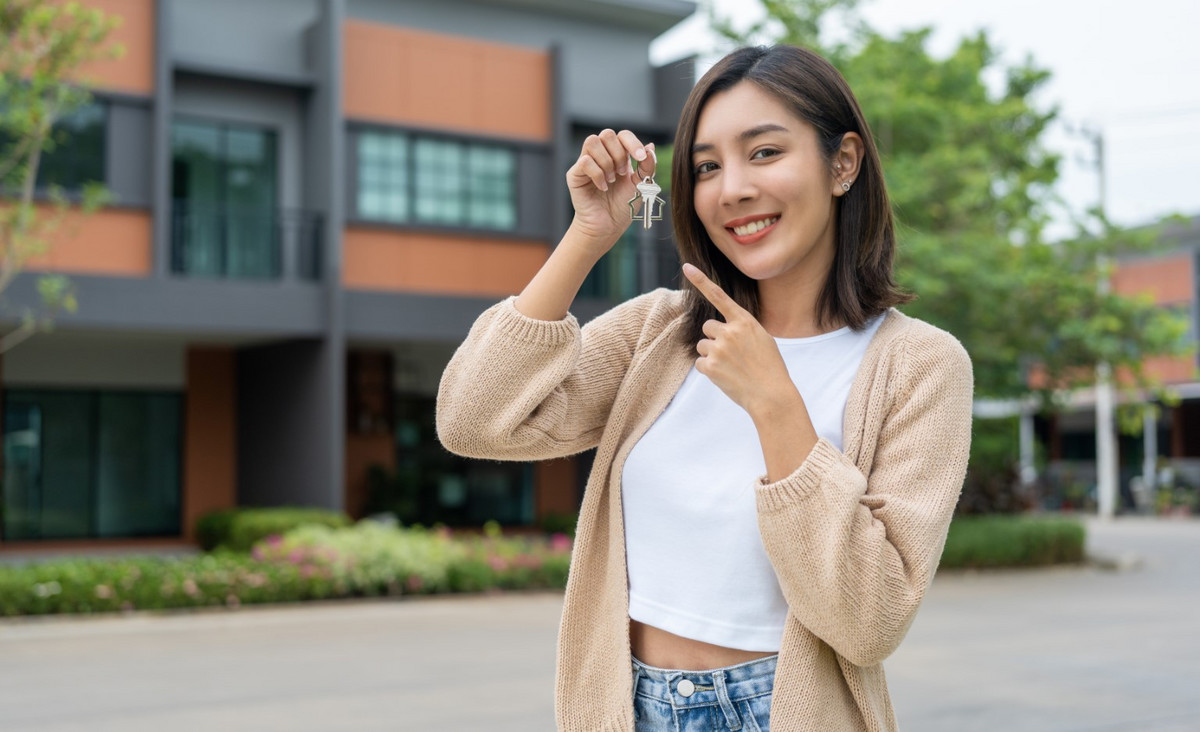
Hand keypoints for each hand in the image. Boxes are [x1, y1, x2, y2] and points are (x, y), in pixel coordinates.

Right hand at [565, 129, 654, 252]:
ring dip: (606, 161)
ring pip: (592, 142)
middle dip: (618, 154)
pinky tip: (603, 187)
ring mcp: (586, 163)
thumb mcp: (641, 184)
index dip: (632, 142)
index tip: (640, 158)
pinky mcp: (575, 174)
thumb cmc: (624, 205)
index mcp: (618, 154)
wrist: (609, 225)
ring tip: (611, 180)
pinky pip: (584, 161)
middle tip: (622, 173)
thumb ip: (647, 166)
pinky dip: (597, 174)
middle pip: (607, 134)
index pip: (623, 135)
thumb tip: (650, 146)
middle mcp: (601, 155)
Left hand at [682, 263, 798, 419]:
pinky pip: (700, 363)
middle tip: (730, 353)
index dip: (701, 280)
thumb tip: (722, 329)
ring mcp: (718, 348)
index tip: (687, 266)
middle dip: (713, 338)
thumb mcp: (762, 339)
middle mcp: (730, 331)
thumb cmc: (770, 368)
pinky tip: (725, 376)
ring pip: (702, 345)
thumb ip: (742, 328)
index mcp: (745, 321)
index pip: (719, 296)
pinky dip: (709, 370)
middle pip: (707, 327)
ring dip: (711, 355)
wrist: (771, 395)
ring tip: (731, 366)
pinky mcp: (710, 366)